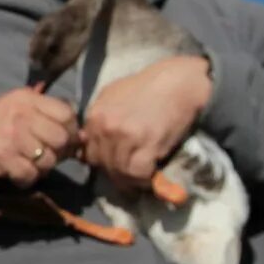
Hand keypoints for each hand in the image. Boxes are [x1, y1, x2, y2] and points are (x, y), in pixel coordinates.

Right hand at [0, 87, 79, 188]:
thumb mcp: (13, 106)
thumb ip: (44, 113)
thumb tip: (81, 134)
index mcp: (25, 99)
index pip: (66, 113)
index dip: (70, 130)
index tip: (62, 140)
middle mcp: (20, 114)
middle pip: (61, 138)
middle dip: (59, 152)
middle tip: (47, 156)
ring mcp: (12, 137)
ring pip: (49, 160)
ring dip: (42, 168)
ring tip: (29, 165)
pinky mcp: (3, 158)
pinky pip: (31, 175)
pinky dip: (26, 179)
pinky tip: (17, 174)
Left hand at [82, 56, 211, 190]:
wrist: (178, 82)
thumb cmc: (146, 87)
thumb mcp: (112, 96)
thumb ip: (98, 119)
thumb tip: (85, 140)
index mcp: (95, 116)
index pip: (87, 152)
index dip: (100, 162)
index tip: (112, 165)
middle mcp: (106, 127)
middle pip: (101, 164)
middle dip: (114, 173)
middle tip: (127, 177)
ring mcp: (126, 136)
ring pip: (119, 171)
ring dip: (129, 180)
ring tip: (138, 181)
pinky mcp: (148, 144)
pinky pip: (138, 173)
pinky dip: (142, 180)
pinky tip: (148, 178)